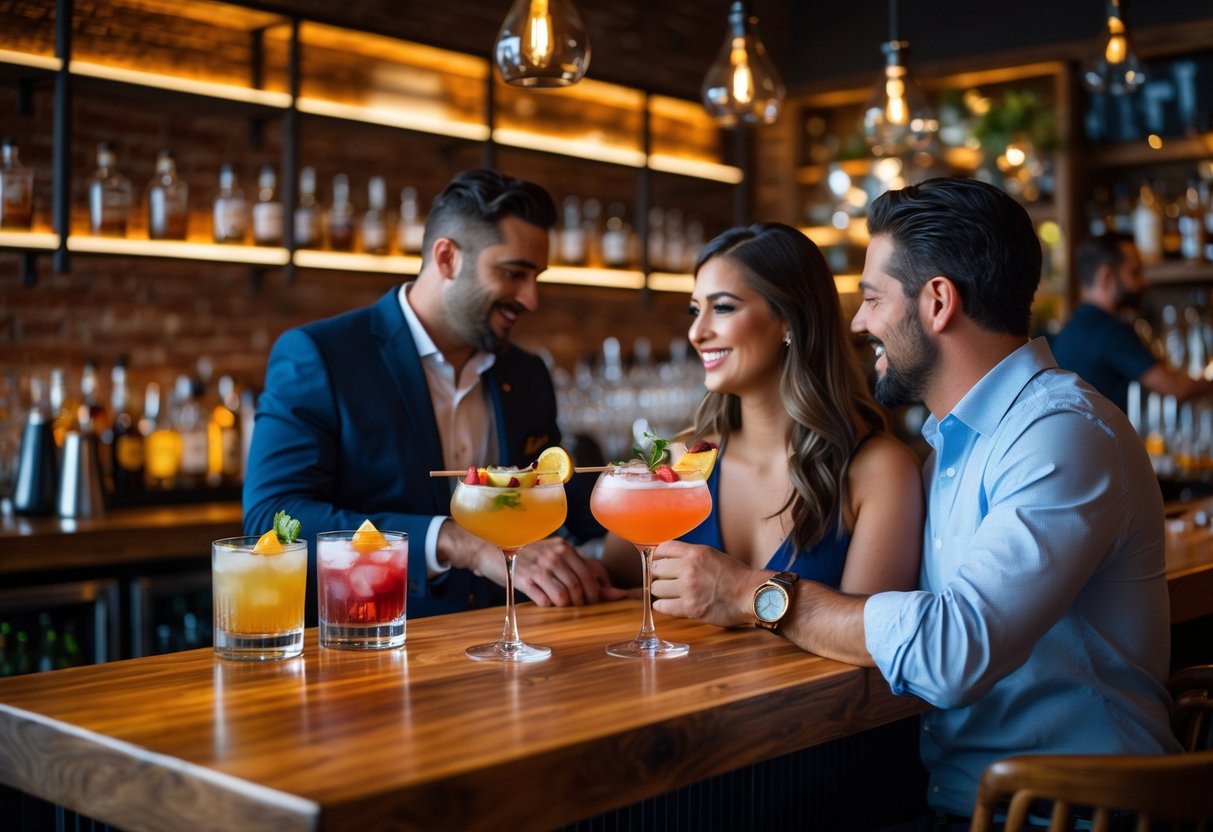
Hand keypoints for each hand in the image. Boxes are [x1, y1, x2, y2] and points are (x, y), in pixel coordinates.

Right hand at [512, 538, 632, 606]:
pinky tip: (545, 600)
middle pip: (577, 586)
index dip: (595, 593)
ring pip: (562, 595)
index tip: (593, 601)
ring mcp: (538, 567)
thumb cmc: (534, 557)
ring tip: (562, 605)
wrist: (496, 553)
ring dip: (565, 605)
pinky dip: (548, 605)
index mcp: (564, 547)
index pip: (589, 574)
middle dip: (581, 602)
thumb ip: (586, 571)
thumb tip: (619, 594)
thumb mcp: (558, 557)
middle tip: (578, 606)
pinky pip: (544, 600)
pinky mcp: (523, 580)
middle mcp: (553, 555)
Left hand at [650, 539, 759, 627]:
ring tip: (669, 594)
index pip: (663, 548)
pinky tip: (668, 604)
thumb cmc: (736, 577)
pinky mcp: (691, 608)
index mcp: (696, 553)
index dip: (658, 556)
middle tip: (665, 580)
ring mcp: (689, 588)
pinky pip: (663, 606)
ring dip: (660, 592)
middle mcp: (690, 568)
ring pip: (656, 588)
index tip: (659, 562)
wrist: (752, 595)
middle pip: (655, 568)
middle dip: (659, 575)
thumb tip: (670, 559)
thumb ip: (692, 556)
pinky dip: (663, 606)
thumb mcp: (713, 555)